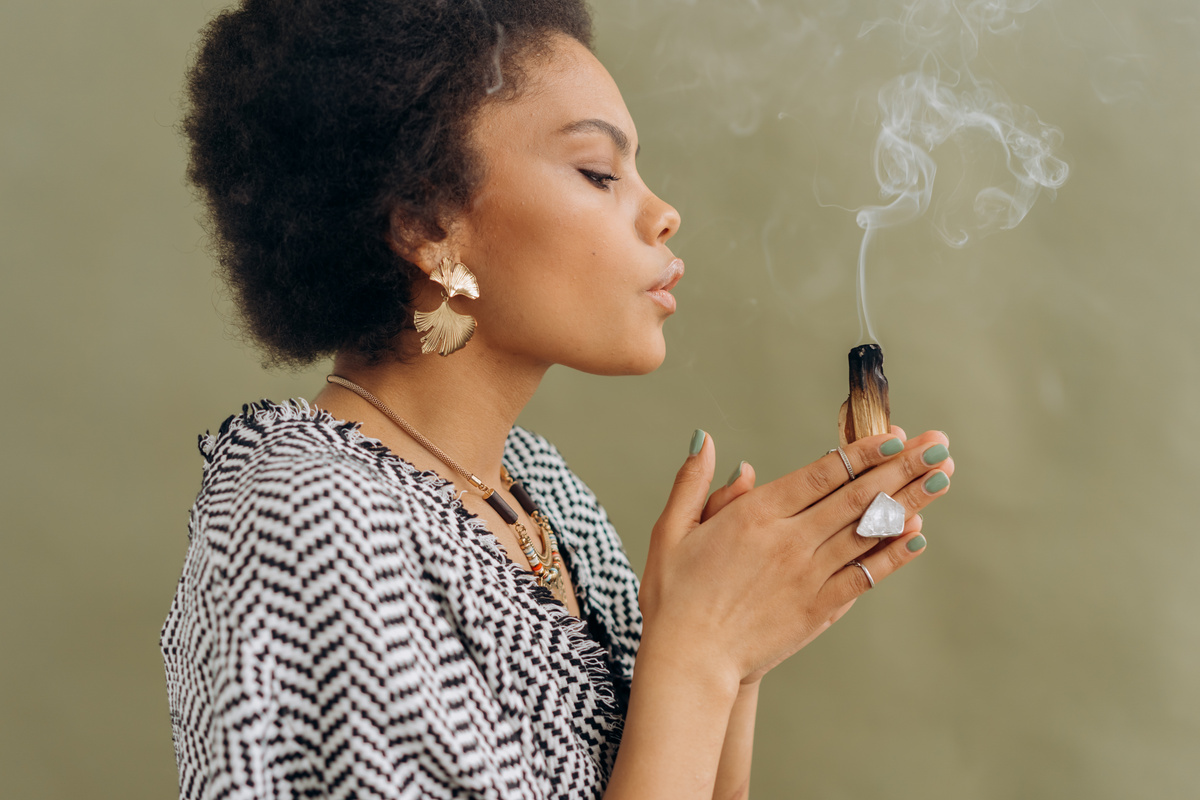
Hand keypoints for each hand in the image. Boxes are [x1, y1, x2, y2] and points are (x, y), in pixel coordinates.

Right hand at [638, 426, 952, 687]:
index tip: (895, 435)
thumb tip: (709, 441)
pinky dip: (894, 554)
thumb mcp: (672, 531)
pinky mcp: (817, 609)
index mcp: (754, 515)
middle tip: (937, 445)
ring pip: (868, 531)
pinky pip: (865, 576)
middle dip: (902, 467)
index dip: (863, 452)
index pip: (822, 474)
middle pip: (856, 496)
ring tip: (942, 478)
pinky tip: (918, 534)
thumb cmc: (673, 596)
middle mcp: (788, 541)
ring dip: (910, 501)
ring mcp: (807, 576)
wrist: (688, 661)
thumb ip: (694, 483)